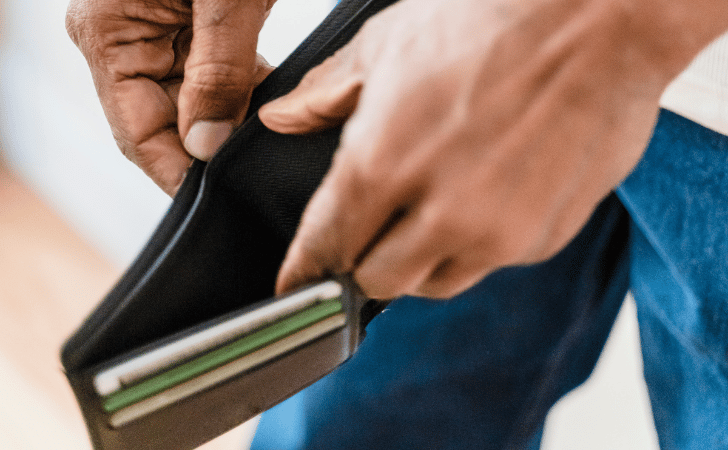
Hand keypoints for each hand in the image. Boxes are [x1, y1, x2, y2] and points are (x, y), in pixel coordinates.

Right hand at [67, 0, 274, 194]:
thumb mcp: (225, 0)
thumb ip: (218, 71)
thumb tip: (206, 146)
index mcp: (108, 33)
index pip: (138, 133)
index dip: (180, 173)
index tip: (222, 198)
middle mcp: (125, 40)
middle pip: (171, 125)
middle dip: (218, 144)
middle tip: (262, 164)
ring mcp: (160, 35)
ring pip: (201, 106)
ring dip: (240, 119)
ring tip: (277, 133)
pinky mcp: (195, 29)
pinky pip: (220, 78)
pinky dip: (250, 91)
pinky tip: (279, 103)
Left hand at [261, 0, 726, 298]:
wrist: (602, 23)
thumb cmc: (493, 19)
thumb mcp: (390, 43)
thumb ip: (327, 94)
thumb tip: (281, 120)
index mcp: (383, 163)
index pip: (326, 244)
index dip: (306, 269)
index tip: (297, 286)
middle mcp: (439, 214)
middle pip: (376, 282)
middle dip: (363, 263)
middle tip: (370, 233)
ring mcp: (497, 234)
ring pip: (434, 283)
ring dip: (419, 261)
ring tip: (430, 214)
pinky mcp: (541, 239)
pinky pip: (489, 265)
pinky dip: (473, 245)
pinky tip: (484, 198)